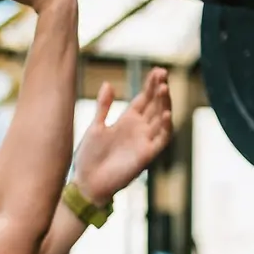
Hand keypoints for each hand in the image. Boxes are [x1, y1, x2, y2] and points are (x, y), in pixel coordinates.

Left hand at [72, 68, 172, 204]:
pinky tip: (166, 114)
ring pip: (161, 119)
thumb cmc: (89, 157)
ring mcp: (144, 141)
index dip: (151, 85)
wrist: (87, 183)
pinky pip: (161, 140)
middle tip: (163, 73)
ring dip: (164, 104)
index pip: (144, 99)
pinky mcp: (146, 155)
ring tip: (164, 89)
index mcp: (127, 121)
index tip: (157, 70)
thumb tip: (108, 84)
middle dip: (160, 90)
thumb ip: (103, 107)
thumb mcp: (95, 127)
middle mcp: (139, 129)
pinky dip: (165, 127)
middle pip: (155, 105)